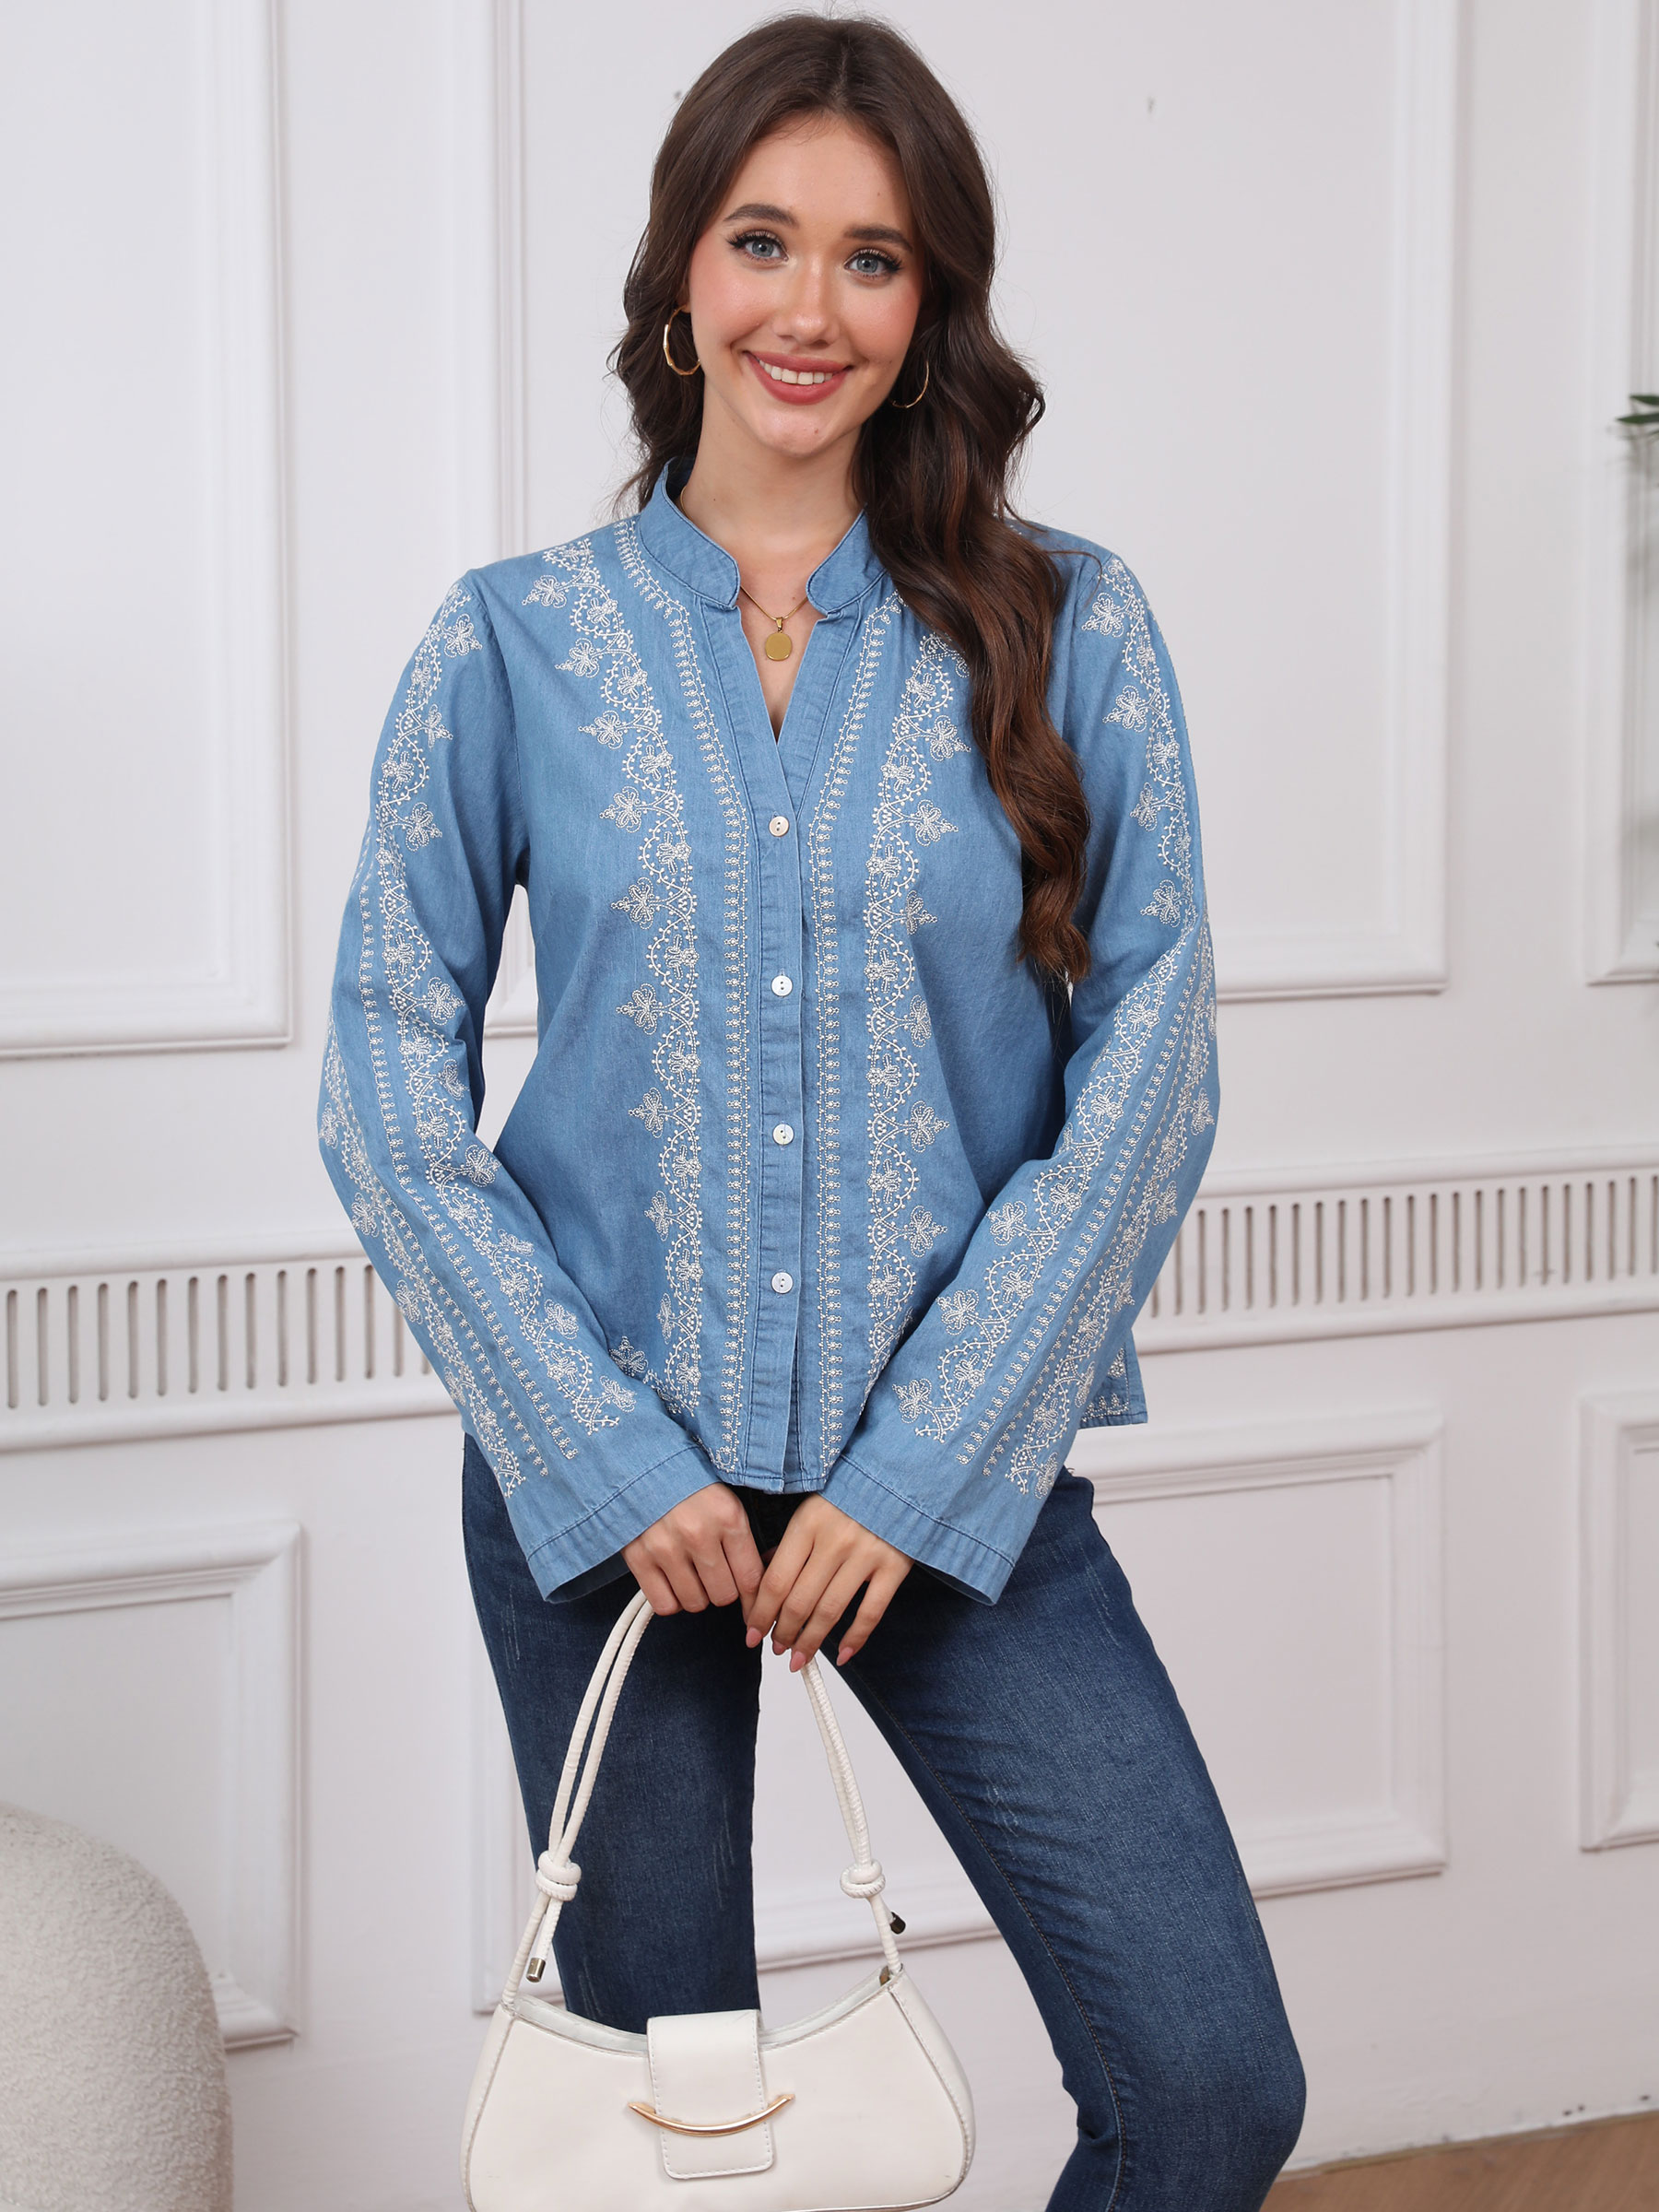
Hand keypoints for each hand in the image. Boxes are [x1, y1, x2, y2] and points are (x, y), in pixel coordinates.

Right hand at [622, 1484, 764, 1615]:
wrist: (639, 1462)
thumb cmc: (688, 1484)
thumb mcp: (725, 1500)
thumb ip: (741, 1539)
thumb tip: (757, 1587)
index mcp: (728, 1517)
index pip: (751, 1578)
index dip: (753, 1596)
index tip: (749, 1599)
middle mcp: (699, 1534)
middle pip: (724, 1595)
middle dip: (722, 1589)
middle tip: (714, 1575)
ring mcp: (666, 1547)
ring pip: (695, 1603)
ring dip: (696, 1595)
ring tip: (691, 1574)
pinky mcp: (639, 1558)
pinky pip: (665, 1604)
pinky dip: (670, 1600)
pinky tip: (671, 1581)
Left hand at [743, 1496, 910, 1669]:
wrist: (901, 1476)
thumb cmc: (850, 1493)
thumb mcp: (812, 1509)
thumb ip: (789, 1544)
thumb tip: (762, 1579)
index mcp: (807, 1524)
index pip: (775, 1580)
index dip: (761, 1613)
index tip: (752, 1633)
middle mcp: (834, 1541)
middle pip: (799, 1601)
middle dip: (783, 1632)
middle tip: (775, 1649)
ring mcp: (866, 1555)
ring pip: (830, 1611)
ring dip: (810, 1641)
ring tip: (798, 1658)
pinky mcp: (893, 1567)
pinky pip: (871, 1612)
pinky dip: (855, 1639)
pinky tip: (842, 1655)